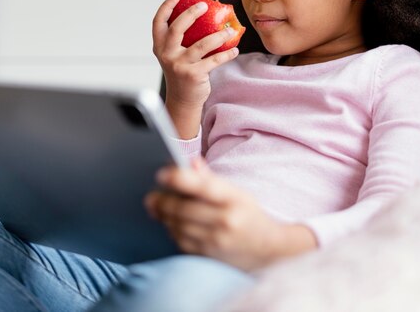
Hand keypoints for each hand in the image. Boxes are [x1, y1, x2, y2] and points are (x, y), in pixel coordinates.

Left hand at [145, 158, 317, 270]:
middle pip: (184, 209)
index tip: (161, 174)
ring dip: (164, 216)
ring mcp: (216, 241)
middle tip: (151, 196)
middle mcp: (226, 220)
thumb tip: (190, 163)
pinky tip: (171, 223)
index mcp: (234, 198)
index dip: (179, 179)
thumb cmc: (248, 215)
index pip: (203, 186)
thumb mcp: (237, 193)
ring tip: (157, 207)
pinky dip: (172, 230)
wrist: (269, 250)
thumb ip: (211, 179)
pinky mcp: (209, 256)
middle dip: (162, 201)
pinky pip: (181, 241)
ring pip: (178, 226)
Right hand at [152, 0, 238, 137]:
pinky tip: (234, 49)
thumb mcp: (174, 55)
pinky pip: (214, 60)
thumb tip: (203, 16)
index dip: (166, 6)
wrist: (183, 100)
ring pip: (201, 45)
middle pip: (177, 28)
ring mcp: (180, 65)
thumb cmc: (182, 72)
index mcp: (160, 47)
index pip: (158, 22)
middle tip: (204, 5)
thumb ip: (180, 40)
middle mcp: (167, 55)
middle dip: (190, 14)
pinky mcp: (194, 75)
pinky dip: (226, 54)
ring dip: (219, 35)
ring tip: (230, 30)